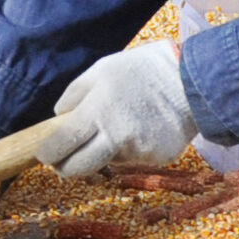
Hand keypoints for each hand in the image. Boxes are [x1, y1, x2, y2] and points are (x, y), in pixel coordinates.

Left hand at [38, 41, 196, 176]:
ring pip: (109, 162)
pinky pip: (134, 159)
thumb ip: (75, 93)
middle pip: (79, 168)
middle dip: (66, 168)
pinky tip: (144, 127)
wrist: (194, 79)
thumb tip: (58, 117)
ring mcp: (139, 151)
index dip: (48, 154)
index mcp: (97, 112)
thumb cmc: (143, 70)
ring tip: (121, 124)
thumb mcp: (102, 69)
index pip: (61, 145)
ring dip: (105, 151)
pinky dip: (132, 148)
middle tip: (63, 162)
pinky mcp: (158, 158)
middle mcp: (116, 136)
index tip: (44, 155)